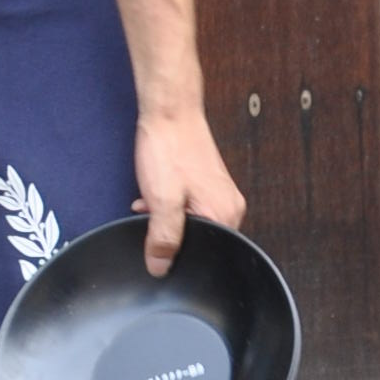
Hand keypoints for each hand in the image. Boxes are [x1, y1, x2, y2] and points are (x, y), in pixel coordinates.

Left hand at [133, 105, 243, 277]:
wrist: (169, 112)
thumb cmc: (169, 149)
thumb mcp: (162, 200)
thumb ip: (163, 238)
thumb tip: (161, 266)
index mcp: (225, 214)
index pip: (208, 254)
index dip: (179, 255)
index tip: (159, 247)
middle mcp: (229, 206)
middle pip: (200, 239)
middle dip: (171, 235)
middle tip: (153, 220)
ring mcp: (219, 193)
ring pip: (192, 222)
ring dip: (167, 219)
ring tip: (151, 204)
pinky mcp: (208, 183)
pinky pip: (190, 207)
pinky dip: (169, 207)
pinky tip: (152, 199)